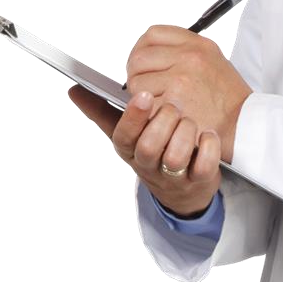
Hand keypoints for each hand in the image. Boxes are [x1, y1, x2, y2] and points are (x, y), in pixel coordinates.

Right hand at [67, 87, 222, 215]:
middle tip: (173, 108)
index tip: (144, 95)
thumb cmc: (152, 153)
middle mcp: (148, 165)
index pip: (123, 135)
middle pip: (148, 146)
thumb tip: (74, 91)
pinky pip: (204, 165)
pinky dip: (209, 146)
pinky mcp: (198, 181)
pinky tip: (207, 134)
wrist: (182, 190)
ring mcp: (173, 176)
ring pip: (175, 156)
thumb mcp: (126, 135)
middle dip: (163, 121)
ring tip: (189, 121)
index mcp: (128, 149)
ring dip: (186, 132)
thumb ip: (102, 112)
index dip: (134, 116)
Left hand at [125, 25, 251, 164]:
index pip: (153, 34)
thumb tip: (151, 53)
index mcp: (197, 45)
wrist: (245, 125)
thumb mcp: (213, 61)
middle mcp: (189, 58)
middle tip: (144, 88)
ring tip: (156, 104)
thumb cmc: (229, 99)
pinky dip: (147, 113)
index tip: (142, 63)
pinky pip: (144, 105)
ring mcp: (180, 80)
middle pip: (140, 58)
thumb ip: (184, 52)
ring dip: (141, 96)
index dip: (140, 48)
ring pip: (137, 82)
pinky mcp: (173, 104)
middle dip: (136, 74)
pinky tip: (159, 116)